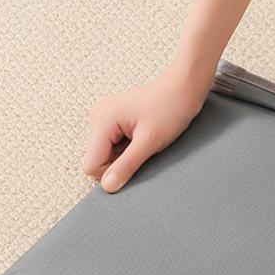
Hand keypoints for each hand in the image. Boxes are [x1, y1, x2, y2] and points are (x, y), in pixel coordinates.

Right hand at [83, 63, 209, 192]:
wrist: (183, 87)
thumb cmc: (170, 108)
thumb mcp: (149, 142)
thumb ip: (126, 165)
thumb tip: (107, 187)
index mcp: (101, 120)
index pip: (91, 165)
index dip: (113, 172)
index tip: (136, 161)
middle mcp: (96, 117)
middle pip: (96, 159)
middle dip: (119, 162)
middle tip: (142, 147)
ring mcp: (103, 117)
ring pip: (105, 153)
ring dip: (125, 155)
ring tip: (144, 139)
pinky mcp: (112, 119)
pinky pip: (112, 145)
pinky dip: (127, 147)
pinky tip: (141, 136)